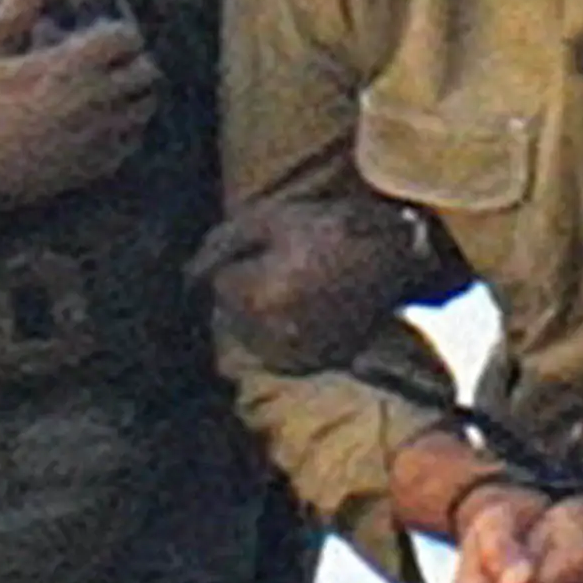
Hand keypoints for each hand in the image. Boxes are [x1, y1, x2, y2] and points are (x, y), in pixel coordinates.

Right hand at [0, 0, 157, 209]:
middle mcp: (97, 100)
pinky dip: (125, 128)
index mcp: (72, 66)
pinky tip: (97, 124)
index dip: (117, 32)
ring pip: (145, 107)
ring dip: (132, 94)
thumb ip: (20, 3)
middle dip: (131, 62)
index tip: (100, 34)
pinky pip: (133, 141)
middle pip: (148, 72)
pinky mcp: (100, 165)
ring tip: (104, 92)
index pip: (128, 37)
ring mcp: (103, 136)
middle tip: (107, 62)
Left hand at [196, 189, 444, 373]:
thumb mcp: (269, 220)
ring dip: (262, 313)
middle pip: (230, 313)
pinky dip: (284, 333)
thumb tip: (187, 276)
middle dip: (246, 289)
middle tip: (284, 265)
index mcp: (258, 297)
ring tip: (297, 285)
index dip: (239, 260)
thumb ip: (221, 245)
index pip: (217, 283)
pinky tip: (308, 308)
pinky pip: (278, 352)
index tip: (270, 248)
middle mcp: (273, 334)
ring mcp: (297, 354)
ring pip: (252, 335)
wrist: (395, 255)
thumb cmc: (329, 229)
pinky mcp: (316, 363)